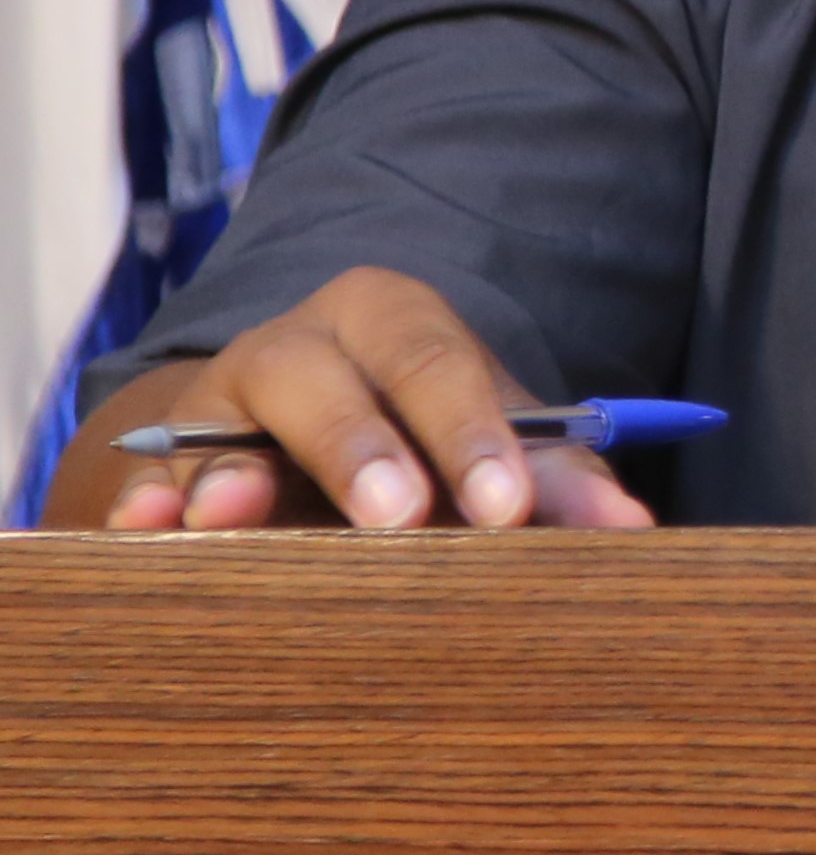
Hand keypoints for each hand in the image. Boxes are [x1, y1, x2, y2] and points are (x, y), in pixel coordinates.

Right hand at [59, 266, 651, 533]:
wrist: (299, 445)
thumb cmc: (420, 441)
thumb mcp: (485, 445)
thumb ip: (556, 483)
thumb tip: (635, 534)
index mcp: (394, 320)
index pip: (437, 364)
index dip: (472, 433)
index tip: (508, 510)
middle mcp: (300, 344)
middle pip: (326, 379)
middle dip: (360, 447)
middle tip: (397, 517)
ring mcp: (218, 404)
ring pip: (222, 428)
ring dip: (233, 475)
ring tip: (236, 515)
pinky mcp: (160, 465)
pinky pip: (146, 482)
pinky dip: (142, 505)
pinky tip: (141, 531)